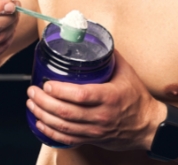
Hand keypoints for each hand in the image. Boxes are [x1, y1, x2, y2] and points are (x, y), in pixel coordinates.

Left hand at [26, 50, 164, 149]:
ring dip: (43, 115)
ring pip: (63, 126)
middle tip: (33, 90)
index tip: (47, 83)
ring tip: (31, 103)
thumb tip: (91, 38)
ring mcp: (95, 130)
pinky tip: (40, 123)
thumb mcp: (127, 72)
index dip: (61, 91)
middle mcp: (101, 116)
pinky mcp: (91, 139)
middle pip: (66, 112)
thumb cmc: (136, 97)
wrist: (146, 125)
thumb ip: (108, 55)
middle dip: (44, 102)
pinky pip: (66, 139)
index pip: (81, 95)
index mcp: (110, 97)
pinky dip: (50, 132)